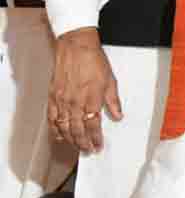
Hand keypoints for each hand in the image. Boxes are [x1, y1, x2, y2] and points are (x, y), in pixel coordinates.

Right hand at [47, 28, 121, 152]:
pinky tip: (59, 136)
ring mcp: (62, 100)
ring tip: (77, 146)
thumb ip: (113, 100)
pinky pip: (52, 118)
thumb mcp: (110, 80)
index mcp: (92, 98)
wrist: (76, 47)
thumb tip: (118, 115)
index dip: (96, 138)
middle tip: (88, 150)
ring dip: (71, 140)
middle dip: (84, 143)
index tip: (99, 145)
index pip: (93, 125)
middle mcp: (75, 101)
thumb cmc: (93, 60)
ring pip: (64, 127)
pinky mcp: (53, 97)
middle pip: (78, 130)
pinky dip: (55, 129)